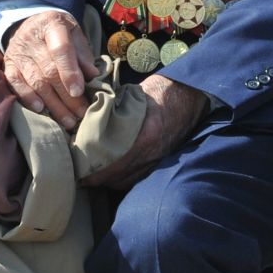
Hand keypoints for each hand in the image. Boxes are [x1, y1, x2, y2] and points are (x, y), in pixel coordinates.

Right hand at [2, 9, 94, 131]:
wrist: (35, 25)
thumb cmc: (61, 34)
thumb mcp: (75, 36)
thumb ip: (83, 55)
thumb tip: (93, 76)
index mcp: (52, 24)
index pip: (61, 49)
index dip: (70, 72)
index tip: (79, 92)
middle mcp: (31, 36)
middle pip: (49, 70)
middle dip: (67, 96)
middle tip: (80, 113)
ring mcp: (17, 51)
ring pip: (35, 81)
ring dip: (53, 104)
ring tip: (68, 120)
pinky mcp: (8, 64)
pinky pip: (15, 84)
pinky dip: (28, 98)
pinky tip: (41, 110)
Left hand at [81, 73, 207, 188]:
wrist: (190, 95)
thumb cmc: (160, 91)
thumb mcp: (134, 96)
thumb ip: (114, 111)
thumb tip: (88, 119)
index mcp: (146, 136)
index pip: (116, 163)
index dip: (97, 173)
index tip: (81, 174)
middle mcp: (152, 153)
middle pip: (120, 177)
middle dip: (100, 179)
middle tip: (83, 175)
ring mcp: (159, 158)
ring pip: (130, 180)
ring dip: (112, 180)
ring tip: (96, 175)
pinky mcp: (163, 159)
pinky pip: (140, 176)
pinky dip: (126, 177)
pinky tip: (115, 172)